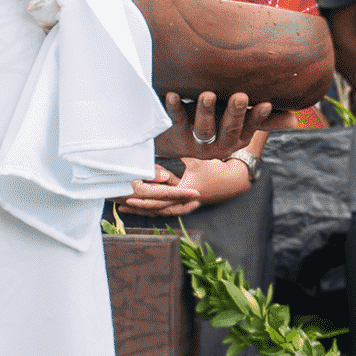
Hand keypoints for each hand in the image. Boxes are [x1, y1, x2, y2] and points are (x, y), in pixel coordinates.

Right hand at [116, 166, 205, 217]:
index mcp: (139, 191)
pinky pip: (147, 208)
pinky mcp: (127, 202)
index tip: (196, 193)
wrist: (88, 176)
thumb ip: (151, 171)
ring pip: (157, 209)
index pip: (166, 194)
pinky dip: (159, 209)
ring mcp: (131, 203)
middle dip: (182, 204)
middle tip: (197, 201)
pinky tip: (167, 207)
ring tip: (187, 204)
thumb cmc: (111, 165)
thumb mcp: (132, 164)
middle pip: (164, 206)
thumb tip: (167, 179)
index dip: (182, 194)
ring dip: (173, 207)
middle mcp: (137, 200)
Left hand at [117, 155, 256, 215]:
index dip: (147, 196)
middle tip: (124, 203)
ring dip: (143, 210)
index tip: (133, 193)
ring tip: (126, 208)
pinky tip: (138, 209)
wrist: (231, 183)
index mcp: (185, 191)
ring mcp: (183, 206)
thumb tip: (167, 143)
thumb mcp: (196, 159)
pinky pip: (164, 210)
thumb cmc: (214, 169)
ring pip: (160, 211)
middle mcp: (183, 201)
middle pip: (158, 208)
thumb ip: (181, 153)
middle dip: (141, 207)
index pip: (163, 196)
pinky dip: (151, 210)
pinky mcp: (182, 206)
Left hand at [155, 91, 255, 158]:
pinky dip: (175, 108)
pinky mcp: (176, 136)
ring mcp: (197, 143)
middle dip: (235, 114)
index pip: (250, 128)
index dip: (257, 118)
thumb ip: (263, 120)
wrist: (172, 140)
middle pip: (229, 131)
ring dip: (207, 112)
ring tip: (208, 95)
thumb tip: (296, 120)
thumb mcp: (236, 121)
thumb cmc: (211, 123)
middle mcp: (218, 145)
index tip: (265, 104)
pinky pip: (177, 122)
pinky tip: (173, 95)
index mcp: (235, 139)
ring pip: (204, 130)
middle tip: (240, 96)